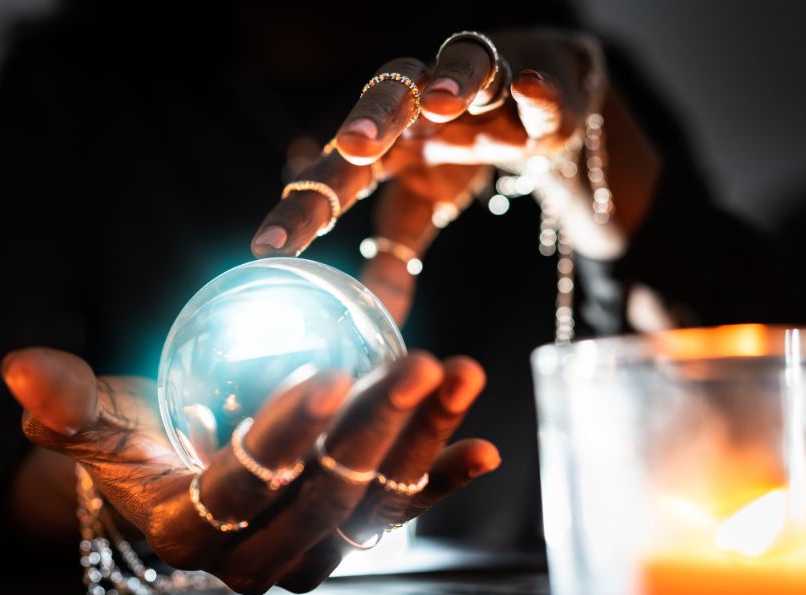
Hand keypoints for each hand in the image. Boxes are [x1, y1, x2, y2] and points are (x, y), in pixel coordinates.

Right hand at [2, 347, 498, 594]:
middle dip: (375, 432)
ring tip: (461, 377)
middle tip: (419, 364)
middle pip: (324, 498)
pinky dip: (440, 482)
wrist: (176, 480)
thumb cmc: (135, 441)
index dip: (283, 437)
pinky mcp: (345, 537)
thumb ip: (68, 406)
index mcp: (193, 535)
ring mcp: (308, 553)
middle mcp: (255, 560)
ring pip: (373, 504)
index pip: (243, 487)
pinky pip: (399, 513)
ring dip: (422, 443)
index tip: (326, 374)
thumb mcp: (99, 424)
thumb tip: (18, 367)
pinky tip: (484, 445)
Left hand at [252, 30, 659, 323]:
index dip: (304, 210)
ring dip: (451, 80)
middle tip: (353, 148)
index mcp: (384, 143)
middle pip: (386, 100)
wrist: (528, 101)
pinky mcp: (533, 77)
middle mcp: (421, 105)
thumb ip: (395, 254)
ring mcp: (477, 87)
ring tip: (443, 103)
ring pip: (459, 65)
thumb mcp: (422, 207)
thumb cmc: (455, 155)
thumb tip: (376, 317)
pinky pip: (534, 76)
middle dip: (370, 121)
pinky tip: (526, 85)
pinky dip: (534, 84)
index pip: (336, 173)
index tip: (271, 248)